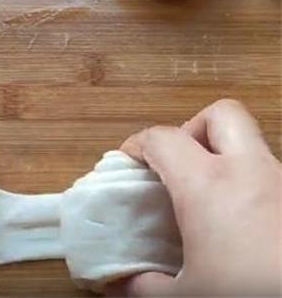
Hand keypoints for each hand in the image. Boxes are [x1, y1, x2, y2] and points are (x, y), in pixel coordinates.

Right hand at [112, 99, 280, 295]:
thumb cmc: (254, 294)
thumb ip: (145, 285)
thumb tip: (127, 283)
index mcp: (210, 187)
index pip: (163, 138)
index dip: (137, 145)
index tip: (129, 162)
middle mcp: (252, 174)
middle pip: (221, 115)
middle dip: (193, 129)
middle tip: (177, 163)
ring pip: (252, 145)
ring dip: (225, 159)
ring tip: (207, 198)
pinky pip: (270, 177)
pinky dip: (249, 185)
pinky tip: (238, 223)